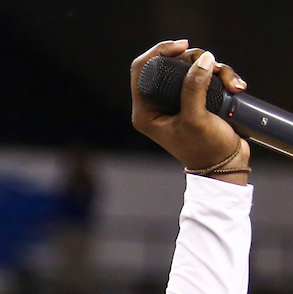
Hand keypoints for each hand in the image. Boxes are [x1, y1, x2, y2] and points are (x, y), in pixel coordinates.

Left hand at [131, 39, 250, 181]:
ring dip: (214, 68)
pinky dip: (221, 76)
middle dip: (194, 60)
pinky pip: (206, 75)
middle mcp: (158, 104)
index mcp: (146, 112)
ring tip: (229, 84)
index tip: (182, 47)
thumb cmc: (205, 150)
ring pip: (191, 66)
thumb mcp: (196, 119)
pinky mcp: (195, 99)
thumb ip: (194, 89)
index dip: (159, 51)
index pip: (141, 69)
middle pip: (170, 62)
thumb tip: (203, 59)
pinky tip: (234, 87)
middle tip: (212, 68)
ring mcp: (177, 101)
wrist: (225, 163)